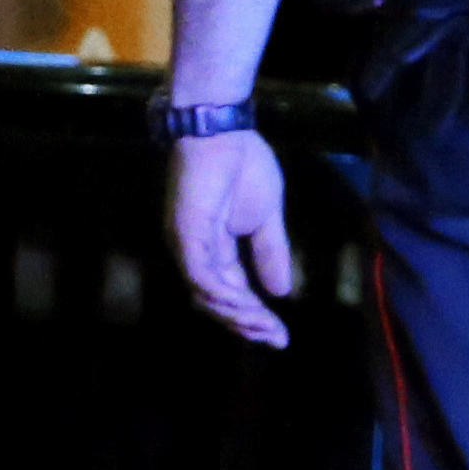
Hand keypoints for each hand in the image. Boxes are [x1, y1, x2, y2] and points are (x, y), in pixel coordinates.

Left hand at [170, 129, 295, 347]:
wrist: (225, 131)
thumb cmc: (243, 166)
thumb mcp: (266, 218)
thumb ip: (270, 252)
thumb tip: (282, 292)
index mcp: (212, 250)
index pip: (231, 294)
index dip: (255, 317)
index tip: (283, 336)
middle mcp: (194, 254)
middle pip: (215, 303)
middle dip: (247, 324)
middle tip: (276, 339)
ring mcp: (187, 245)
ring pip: (206, 296)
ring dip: (237, 314)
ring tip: (266, 325)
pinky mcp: (185, 233)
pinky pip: (201, 275)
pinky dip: (223, 293)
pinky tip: (248, 304)